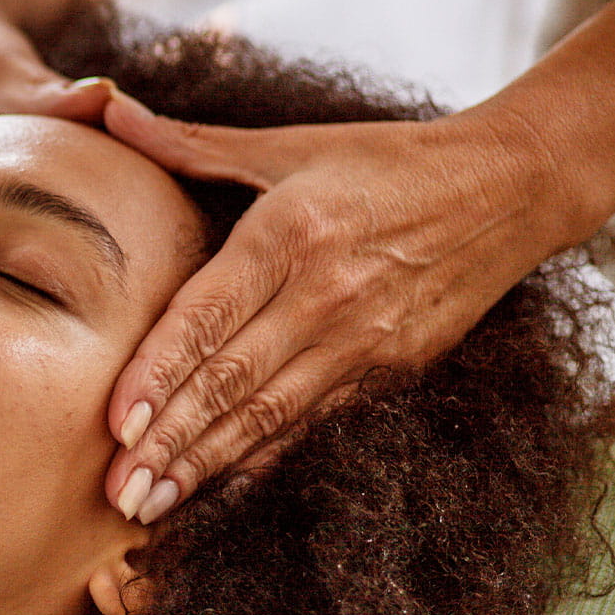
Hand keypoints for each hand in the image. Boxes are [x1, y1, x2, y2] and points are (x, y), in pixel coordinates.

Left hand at [100, 89, 568, 523]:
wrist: (505, 188)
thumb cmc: (382, 161)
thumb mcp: (287, 145)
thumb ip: (192, 142)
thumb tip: (109, 109)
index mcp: (289, 234)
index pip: (207, 317)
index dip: (158, 373)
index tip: (113, 423)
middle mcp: (324, 295)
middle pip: (230, 381)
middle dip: (168, 441)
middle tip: (116, 492)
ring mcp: (362, 340)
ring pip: (268, 415)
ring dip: (206, 465)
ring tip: (151, 505)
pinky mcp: (391, 369)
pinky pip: (313, 423)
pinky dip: (263, 459)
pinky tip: (219, 489)